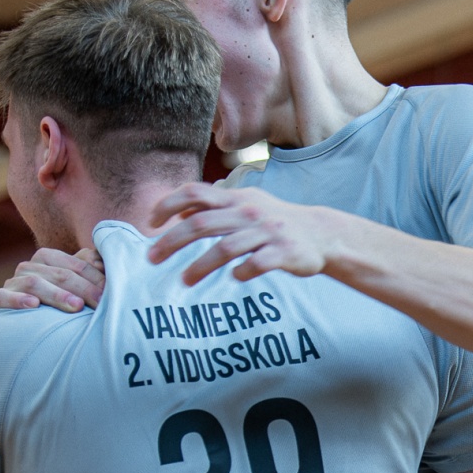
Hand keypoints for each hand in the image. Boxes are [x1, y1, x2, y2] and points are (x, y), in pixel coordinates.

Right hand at [0, 247, 104, 311]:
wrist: (24, 332)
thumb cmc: (58, 310)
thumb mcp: (76, 291)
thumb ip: (89, 271)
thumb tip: (105, 262)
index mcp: (48, 259)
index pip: (75, 263)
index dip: (95, 276)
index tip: (113, 290)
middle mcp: (28, 268)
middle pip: (59, 273)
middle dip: (83, 287)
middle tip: (101, 302)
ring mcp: (13, 284)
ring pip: (34, 282)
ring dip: (57, 294)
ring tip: (76, 306)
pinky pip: (4, 297)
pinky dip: (18, 300)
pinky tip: (33, 305)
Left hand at [147, 184, 348, 286]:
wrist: (321, 234)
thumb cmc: (275, 221)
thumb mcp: (246, 205)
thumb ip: (215, 205)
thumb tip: (179, 209)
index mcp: (236, 199)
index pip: (195, 192)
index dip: (169, 204)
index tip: (151, 222)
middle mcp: (248, 212)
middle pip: (201, 223)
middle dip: (172, 241)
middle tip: (152, 258)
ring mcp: (266, 233)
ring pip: (225, 248)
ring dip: (200, 265)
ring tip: (184, 280)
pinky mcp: (283, 253)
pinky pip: (257, 264)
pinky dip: (241, 272)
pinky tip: (233, 279)